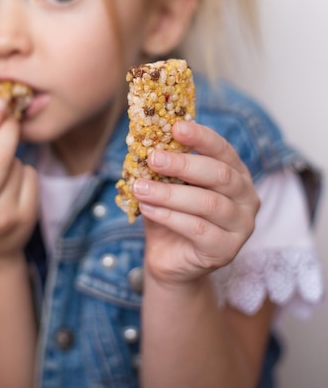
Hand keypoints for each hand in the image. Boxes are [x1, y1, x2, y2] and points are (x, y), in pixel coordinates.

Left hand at [132, 120, 259, 284]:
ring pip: (207, 203)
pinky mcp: (227, 250)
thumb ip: (164, 164)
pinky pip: (198, 229)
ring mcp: (241, 226)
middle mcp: (246, 197)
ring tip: (140, 187)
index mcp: (236, 173)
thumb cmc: (171, 213)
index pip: (223, 149)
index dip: (201, 137)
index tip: (175, 127)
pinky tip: (147, 209)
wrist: (169, 259)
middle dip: (183, 164)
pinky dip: (169, 216)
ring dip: (169, 193)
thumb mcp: (167, 184)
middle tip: (153, 158)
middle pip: (219, 174)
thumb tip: (144, 136)